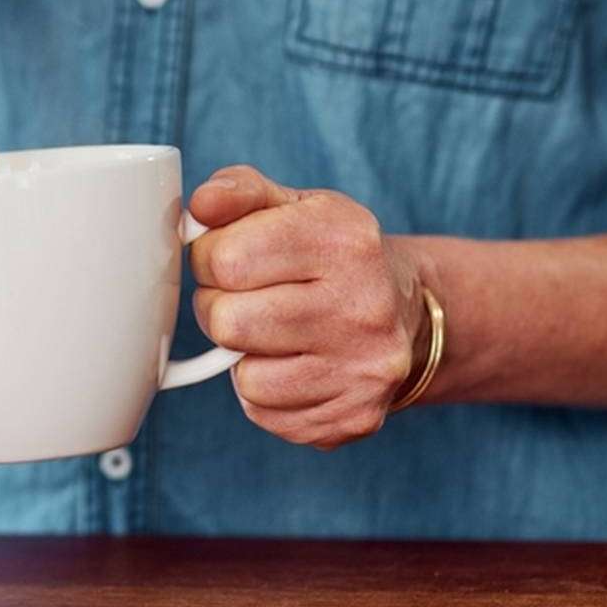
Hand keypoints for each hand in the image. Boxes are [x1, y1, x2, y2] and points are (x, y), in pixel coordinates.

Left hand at [189, 166, 429, 449]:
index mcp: (344, 238)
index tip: (227, 259)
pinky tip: (292, 364)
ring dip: (241, 355)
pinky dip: (264, 391)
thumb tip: (200, 206)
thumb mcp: (293, 204)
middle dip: (219, 308)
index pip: (226, 259)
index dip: (209, 260)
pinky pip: (265, 413)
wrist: (405, 310)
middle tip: (244, 299)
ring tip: (270, 331)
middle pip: (228, 322)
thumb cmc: (331, 252)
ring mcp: (364, 368)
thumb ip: (239, 191)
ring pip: (244, 377)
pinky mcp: (355, 415)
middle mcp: (363, 305)